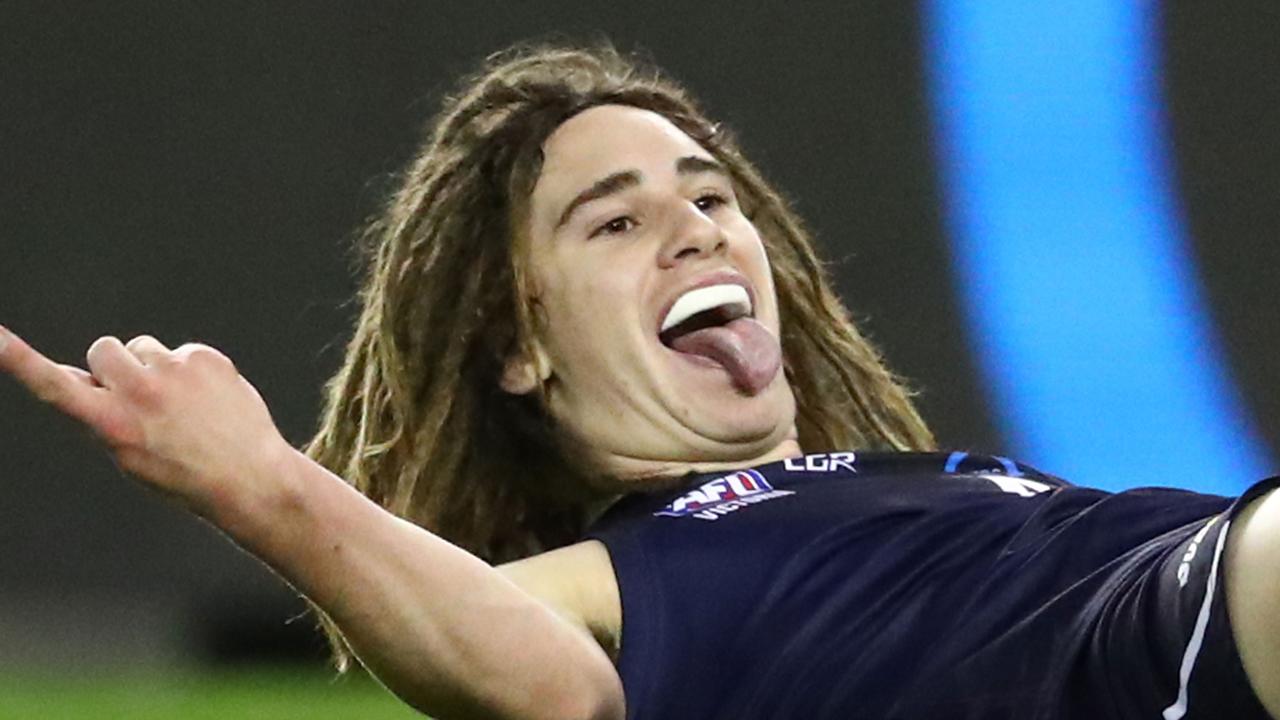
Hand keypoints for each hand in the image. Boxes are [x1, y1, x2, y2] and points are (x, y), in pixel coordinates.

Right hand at [0, 326, 293, 521]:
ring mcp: (174, 370)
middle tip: (139, 394)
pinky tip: (208, 400)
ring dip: (153, 368)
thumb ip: (102, 414)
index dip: (18, 360)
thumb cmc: (182, 472)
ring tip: (181, 405)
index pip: (54, 387)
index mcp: (111, 424)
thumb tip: (82, 376)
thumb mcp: (128, 454)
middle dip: (113, 365)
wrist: (250, 476)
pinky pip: (181, 352)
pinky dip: (190, 371)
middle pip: (103, 349)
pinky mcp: (204, 357)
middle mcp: (139, 392)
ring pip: (143, 347)